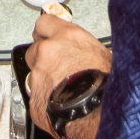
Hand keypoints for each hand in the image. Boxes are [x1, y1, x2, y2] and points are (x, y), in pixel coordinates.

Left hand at [26, 10, 114, 137]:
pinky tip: (60, 105)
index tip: (48, 36)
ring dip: (44, 80)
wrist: (96, 115)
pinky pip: (36, 97)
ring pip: (33, 74)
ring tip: (63, 90)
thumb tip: (87, 52)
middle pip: (35, 49)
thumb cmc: (107, 87)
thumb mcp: (105, 56)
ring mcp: (37, 75)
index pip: (44, 23)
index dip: (47, 31)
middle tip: (59, 68)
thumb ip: (85, 48)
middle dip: (43, 58)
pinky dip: (44, 100)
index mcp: (67, 36)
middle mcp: (48, 52)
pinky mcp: (33, 98)